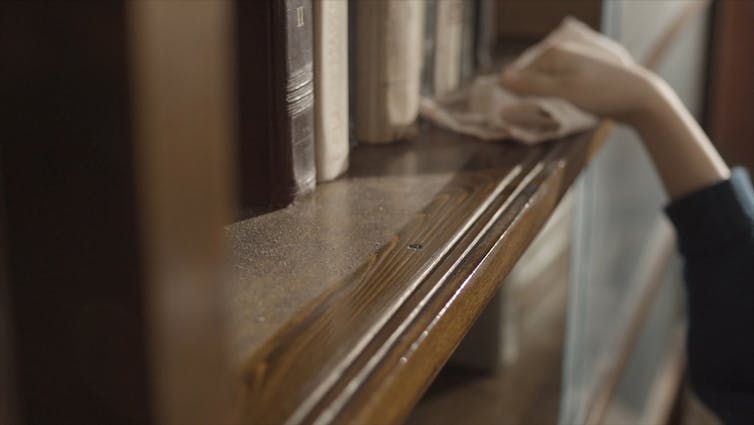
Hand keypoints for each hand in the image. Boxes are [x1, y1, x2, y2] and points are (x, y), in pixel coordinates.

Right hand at [500, 41, 661, 125]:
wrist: (639, 98)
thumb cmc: (601, 92)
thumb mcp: (563, 90)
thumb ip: (532, 85)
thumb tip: (501, 78)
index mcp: (553, 53)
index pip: (518, 75)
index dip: (512, 97)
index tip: (509, 119)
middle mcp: (560, 55)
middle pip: (530, 81)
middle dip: (527, 101)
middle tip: (529, 123)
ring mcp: (570, 66)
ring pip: (543, 88)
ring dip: (541, 105)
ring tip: (547, 120)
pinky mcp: (579, 78)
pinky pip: (556, 91)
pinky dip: (554, 103)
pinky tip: (560, 114)